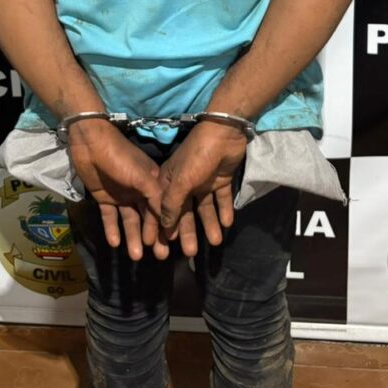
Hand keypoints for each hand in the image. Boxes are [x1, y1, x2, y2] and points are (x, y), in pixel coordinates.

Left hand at [67, 119, 161, 259]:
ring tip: (135, 256)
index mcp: (152, 183)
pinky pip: (110, 217)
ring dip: (132, 237)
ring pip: (129, 221)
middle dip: (152, 236)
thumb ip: (155, 197)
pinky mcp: (104, 198)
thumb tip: (168, 219)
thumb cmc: (121, 157)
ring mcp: (121, 195)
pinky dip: (112, 229)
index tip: (169, 245)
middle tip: (158, 257)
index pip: (161, 209)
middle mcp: (139, 191)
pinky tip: (114, 243)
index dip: (165, 227)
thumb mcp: (142, 176)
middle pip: (147, 218)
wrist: (91, 143)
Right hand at [142, 120, 247, 256]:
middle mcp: (185, 183)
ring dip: (208, 224)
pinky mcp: (220, 179)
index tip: (160, 248)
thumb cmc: (197, 157)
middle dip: (187, 231)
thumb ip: (172, 204)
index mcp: (169, 181)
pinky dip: (223, 211)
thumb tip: (164, 225)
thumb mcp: (181, 181)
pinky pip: (221, 199)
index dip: (160, 227)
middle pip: (184, 212)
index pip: (162, 209)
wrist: (224, 133)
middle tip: (191, 253)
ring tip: (215, 242)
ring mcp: (203, 181)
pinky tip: (226, 225)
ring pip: (204, 208)